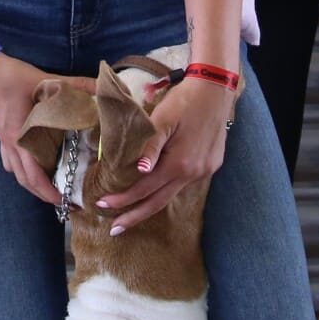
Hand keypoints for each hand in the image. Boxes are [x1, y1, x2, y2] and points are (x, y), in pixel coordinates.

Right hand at [0, 53, 75, 203]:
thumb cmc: (11, 77)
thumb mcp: (45, 80)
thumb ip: (75, 84)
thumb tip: (101, 87)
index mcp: (20, 137)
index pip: (33, 175)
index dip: (49, 191)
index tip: (66, 201)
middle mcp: (11, 144)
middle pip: (24, 180)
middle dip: (43, 194)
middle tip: (63, 201)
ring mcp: (4, 141)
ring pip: (16, 172)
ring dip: (32, 184)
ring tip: (50, 188)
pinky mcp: (2, 134)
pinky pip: (10, 161)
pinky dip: (21, 170)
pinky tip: (32, 167)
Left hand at [94, 74, 230, 233]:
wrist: (215, 89)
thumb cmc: (184, 101)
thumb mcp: (163, 119)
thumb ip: (151, 146)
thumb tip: (140, 171)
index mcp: (178, 164)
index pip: (144, 189)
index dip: (123, 200)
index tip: (103, 206)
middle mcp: (192, 173)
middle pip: (159, 202)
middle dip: (135, 216)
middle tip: (114, 230)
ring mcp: (204, 171)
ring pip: (173, 194)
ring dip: (151, 204)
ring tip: (133, 214)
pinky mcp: (211, 165)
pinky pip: (185, 183)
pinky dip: (168, 189)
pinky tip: (159, 189)